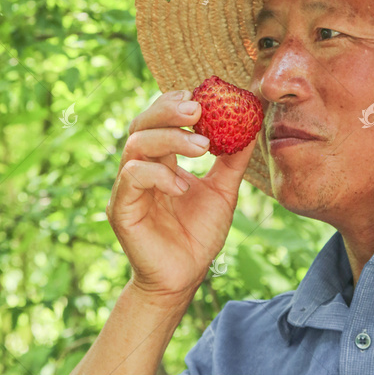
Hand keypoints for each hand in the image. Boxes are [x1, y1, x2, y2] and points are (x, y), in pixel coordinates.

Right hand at [107, 88, 256, 301]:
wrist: (184, 278)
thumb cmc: (198, 234)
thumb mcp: (222, 191)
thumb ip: (232, 159)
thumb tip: (251, 124)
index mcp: (160, 160)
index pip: (158, 118)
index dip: (173, 102)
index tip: (200, 97)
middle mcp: (140, 167)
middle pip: (141, 123)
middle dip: (167, 110)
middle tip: (198, 109)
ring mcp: (127, 187)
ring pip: (136, 144)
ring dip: (170, 138)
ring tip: (202, 147)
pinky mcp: (121, 208)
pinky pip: (132, 177)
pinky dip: (158, 174)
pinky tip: (182, 186)